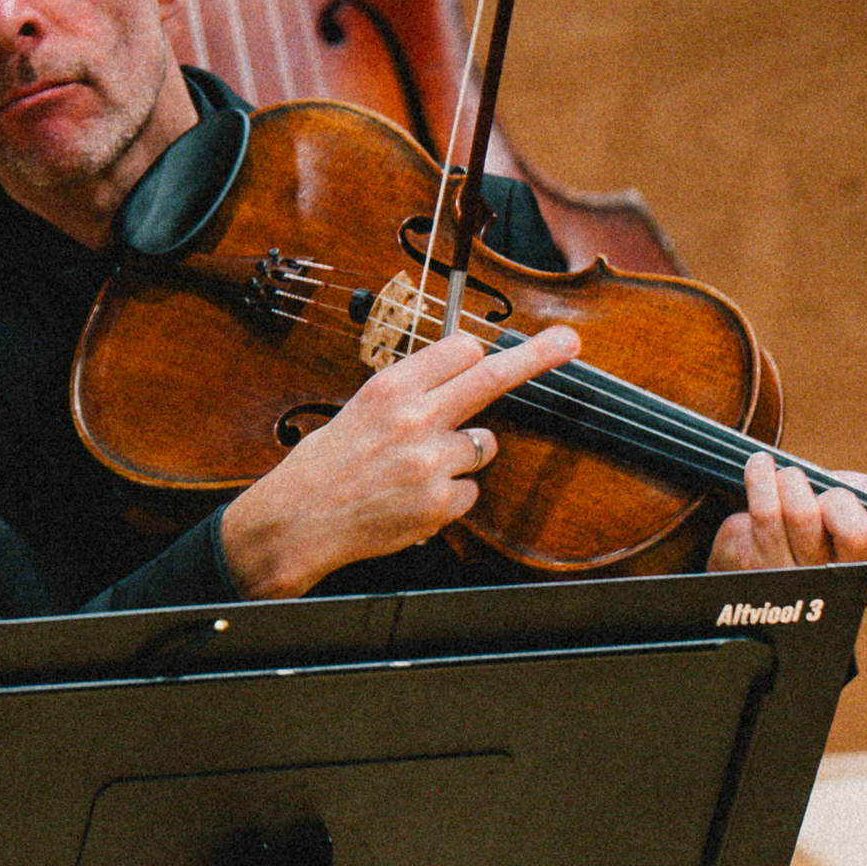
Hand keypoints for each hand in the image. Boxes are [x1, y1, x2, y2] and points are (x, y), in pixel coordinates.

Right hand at [218, 320, 576, 594]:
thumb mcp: (358, 411)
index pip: (459, 350)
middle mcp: (415, 418)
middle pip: (491, 378)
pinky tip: (415, 500)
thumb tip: (458, 377)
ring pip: (483, 445)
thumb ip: (409, 395)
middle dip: (536, 357)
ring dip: (464, 457)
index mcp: (390, 388)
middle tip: (568, 344)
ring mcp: (431, 461)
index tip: (491, 353)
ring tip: (417, 471)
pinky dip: (451, 498)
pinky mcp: (440, 502)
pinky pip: (471, 492)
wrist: (298, 521)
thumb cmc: (323, 466)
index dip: (476, 356)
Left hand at [710, 458, 866, 599]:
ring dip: (794, 483)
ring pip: (803, 517)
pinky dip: (761, 482)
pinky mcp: (756, 573)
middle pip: (858, 536)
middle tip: (830, 494)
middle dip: (842, 498)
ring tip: (790, 480)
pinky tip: (761, 476)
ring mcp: (798, 584)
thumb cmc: (827, 521)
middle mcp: (845, 586)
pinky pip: (761, 514)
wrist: (761, 533)